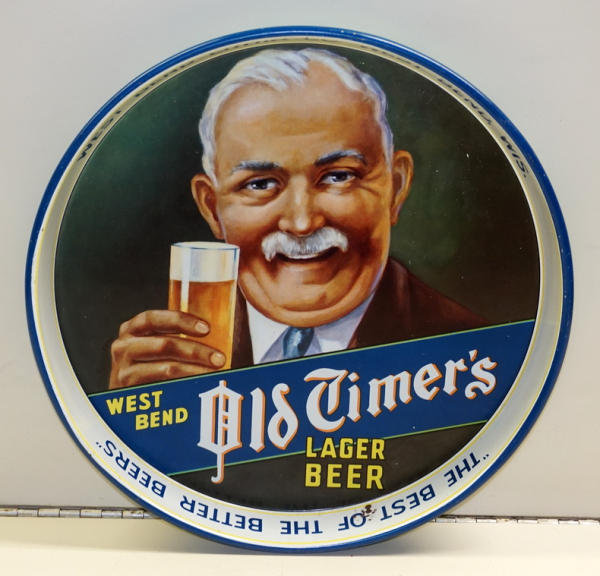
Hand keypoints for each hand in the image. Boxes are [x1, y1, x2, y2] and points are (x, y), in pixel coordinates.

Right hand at [109, 310, 225, 388]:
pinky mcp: (130, 392)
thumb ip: (175, 337)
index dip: (180, 321)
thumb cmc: (148, 367)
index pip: (153, 319)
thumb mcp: (154, 346)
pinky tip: (200, 384)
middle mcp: (123, 346)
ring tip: (215, 373)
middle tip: (220, 358)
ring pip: (167, 368)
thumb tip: (211, 334)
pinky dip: (185, 384)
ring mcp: (123, 370)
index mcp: (131, 329)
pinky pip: (164, 387)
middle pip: (164, 345)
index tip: (207, 329)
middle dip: (196, 351)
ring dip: (196, 370)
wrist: (125, 401)